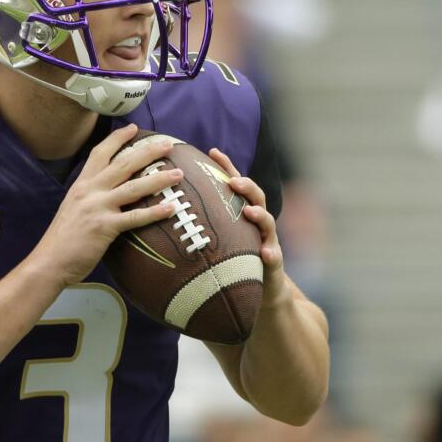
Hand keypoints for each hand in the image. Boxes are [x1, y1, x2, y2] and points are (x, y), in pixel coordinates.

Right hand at [35, 123, 182, 287]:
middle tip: (168, 144)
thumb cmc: (63, 238)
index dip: (117, 139)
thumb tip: (109, 191)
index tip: (132, 128)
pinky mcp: (105, 227)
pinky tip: (171, 208)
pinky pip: (135, 217)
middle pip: (123, 164)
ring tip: (178, 174)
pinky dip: (154, 212)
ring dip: (158, 179)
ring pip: (133, 187)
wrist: (50, 261)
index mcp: (81, 185)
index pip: (100, 153)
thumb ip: (90, 196)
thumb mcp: (73, 207)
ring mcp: (97, 207)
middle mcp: (89, 191)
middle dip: (147, 152)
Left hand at [208, 148, 287, 301]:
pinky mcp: (273, 262)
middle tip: (233, 181)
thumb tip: (167, 207)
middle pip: (256, 197)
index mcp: (242, 213)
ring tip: (250, 211)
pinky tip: (265, 254)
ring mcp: (267, 240)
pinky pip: (274, 257)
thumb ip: (202, 220)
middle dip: (246, 186)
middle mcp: (257, 222)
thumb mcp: (219, 237)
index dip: (227, 167)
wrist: (259, 290)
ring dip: (260, 215)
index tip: (212, 151)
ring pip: (268, 223)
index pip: (236, 185)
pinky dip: (270, 253)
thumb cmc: (233, 259)